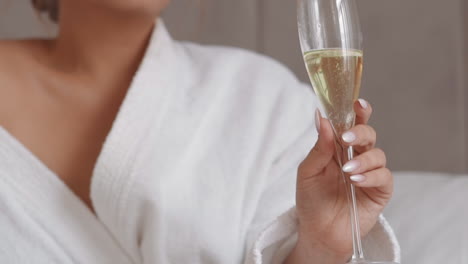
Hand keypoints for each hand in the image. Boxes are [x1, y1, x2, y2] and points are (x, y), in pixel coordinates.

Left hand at [285, 99, 392, 263]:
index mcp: (338, 148)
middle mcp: (356, 156)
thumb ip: (319, 147)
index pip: (351, 124)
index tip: (357, 103)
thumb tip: (322, 118)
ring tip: (347, 171)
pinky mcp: (380, 190)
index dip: (358, 112)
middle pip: (368, 134)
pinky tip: (356, 182)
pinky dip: (371, 176)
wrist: (319, 231)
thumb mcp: (308, 171)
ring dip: (363, 159)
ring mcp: (370, 173)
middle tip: (347, 138)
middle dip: (361, 132)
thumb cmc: (311, 200)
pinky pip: (383, 176)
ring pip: (378, 154)